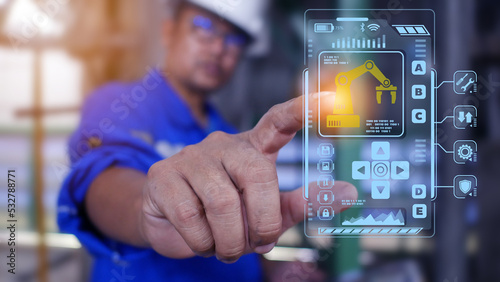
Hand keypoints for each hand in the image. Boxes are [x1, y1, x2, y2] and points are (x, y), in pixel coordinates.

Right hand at [139, 93, 356, 261]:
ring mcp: (191, 156)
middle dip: (262, 223)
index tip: (332, 98)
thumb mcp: (267, 211)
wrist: (170, 222)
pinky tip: (202, 241)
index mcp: (253, 149)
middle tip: (257, 244)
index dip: (303, 109)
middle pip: (258, 176)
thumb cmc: (226, 215)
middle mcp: (223, 144)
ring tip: (226, 248)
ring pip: (222, 202)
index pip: (278, 121)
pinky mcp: (164, 174)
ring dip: (230, 240)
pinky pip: (190, 216)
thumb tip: (351, 193)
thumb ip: (303, 203)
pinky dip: (201, 242)